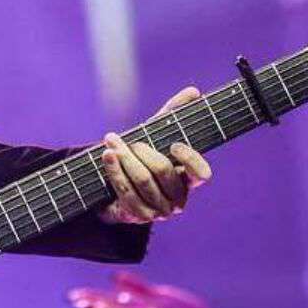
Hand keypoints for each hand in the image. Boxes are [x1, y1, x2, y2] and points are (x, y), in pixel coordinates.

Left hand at [97, 86, 212, 223]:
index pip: (201, 174)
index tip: (174, 143)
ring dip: (124, 157)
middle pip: (162, 171)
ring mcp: (159, 211)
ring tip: (111, 140)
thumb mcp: (155, 135)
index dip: (190, 159)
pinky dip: (114, 171)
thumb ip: (173, 113)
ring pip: (142, 181)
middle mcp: (178, 198)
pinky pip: (126, 191)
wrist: (114, 186)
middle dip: (141, 150)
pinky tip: (107, 155)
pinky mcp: (139, 216)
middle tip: (126, 139)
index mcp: (187, 179)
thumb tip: (194, 91)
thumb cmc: (142, 157)